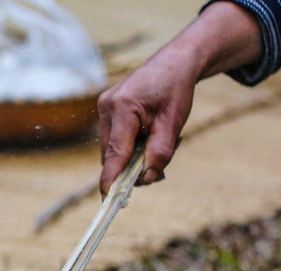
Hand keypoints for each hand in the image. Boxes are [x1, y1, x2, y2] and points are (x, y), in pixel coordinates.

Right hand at [97, 49, 199, 194]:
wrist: (175, 61)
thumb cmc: (176, 88)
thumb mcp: (174, 121)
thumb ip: (161, 151)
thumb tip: (147, 177)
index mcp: (123, 107)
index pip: (115, 152)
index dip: (111, 177)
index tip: (107, 198)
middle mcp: (107, 107)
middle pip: (112, 154)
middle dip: (131, 167)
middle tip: (157, 166)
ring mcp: (104, 108)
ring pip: (112, 149)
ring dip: (131, 156)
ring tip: (156, 141)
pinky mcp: (106, 110)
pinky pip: (113, 139)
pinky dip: (128, 146)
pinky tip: (146, 135)